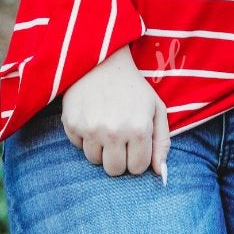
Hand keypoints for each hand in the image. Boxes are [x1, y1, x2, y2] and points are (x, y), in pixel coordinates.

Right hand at [61, 46, 170, 180]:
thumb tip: (161, 173)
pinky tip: (91, 116)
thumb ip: (162, 142)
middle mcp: (115, 131)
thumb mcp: (156, 108)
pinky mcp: (72, 124)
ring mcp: (91, 128)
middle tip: (119, 137)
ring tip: (105, 124)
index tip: (134, 143)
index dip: (137, 157)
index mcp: (139, 128)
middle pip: (114, 170)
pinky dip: (84, 137)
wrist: (102, 60)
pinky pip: (78, 146)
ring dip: (100, 148)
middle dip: (118, 158)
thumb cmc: (133, 87)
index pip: (137, 168)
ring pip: (95, 160)